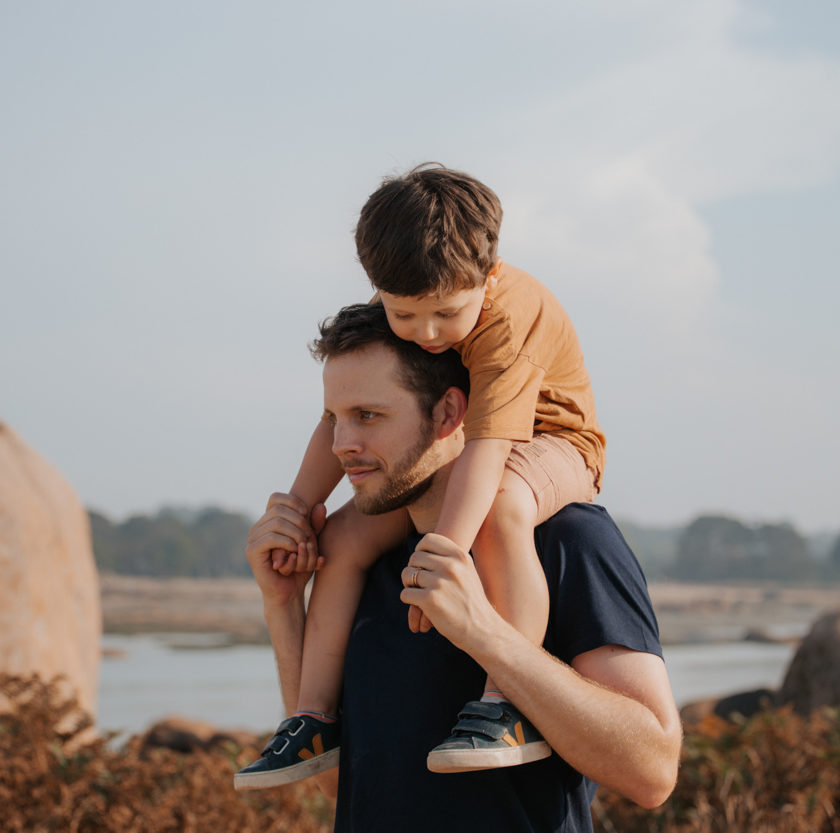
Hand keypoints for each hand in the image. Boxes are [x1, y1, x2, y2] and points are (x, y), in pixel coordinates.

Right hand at [246, 492, 326, 605]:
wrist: (289, 592)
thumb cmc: (300, 566)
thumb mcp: (311, 542)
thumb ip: (316, 524)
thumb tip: (320, 505)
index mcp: (269, 521)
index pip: (276, 497)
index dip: (293, 501)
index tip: (307, 514)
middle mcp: (258, 527)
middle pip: (279, 509)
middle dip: (299, 521)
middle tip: (309, 538)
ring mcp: (253, 538)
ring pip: (276, 522)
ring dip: (296, 533)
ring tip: (304, 546)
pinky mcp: (252, 551)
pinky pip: (271, 538)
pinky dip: (287, 543)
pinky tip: (295, 551)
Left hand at [400, 532, 496, 651]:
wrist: (483, 630)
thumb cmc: (471, 602)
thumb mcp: (467, 572)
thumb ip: (449, 559)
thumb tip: (420, 550)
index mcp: (460, 556)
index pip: (428, 539)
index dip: (420, 549)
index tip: (422, 562)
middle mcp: (451, 566)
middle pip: (415, 557)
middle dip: (413, 569)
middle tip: (418, 582)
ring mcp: (440, 582)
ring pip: (407, 574)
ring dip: (408, 584)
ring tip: (418, 593)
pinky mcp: (430, 600)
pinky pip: (405, 594)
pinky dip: (408, 600)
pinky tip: (419, 606)